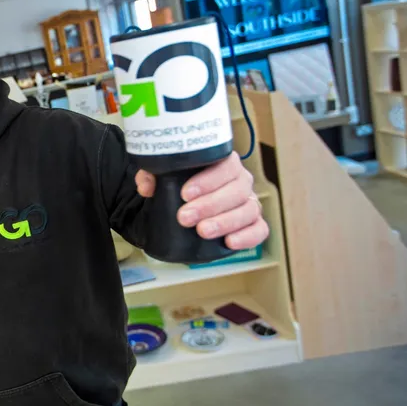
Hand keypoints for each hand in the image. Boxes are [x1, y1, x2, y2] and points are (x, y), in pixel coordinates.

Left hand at [135, 155, 267, 249]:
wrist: (185, 205)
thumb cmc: (180, 187)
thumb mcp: (162, 176)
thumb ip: (152, 174)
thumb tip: (147, 186)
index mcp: (223, 163)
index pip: (225, 165)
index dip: (207, 180)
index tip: (185, 194)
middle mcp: (241, 181)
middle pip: (236, 190)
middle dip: (210, 205)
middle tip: (185, 217)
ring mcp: (249, 203)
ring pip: (248, 210)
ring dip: (225, 222)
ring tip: (202, 231)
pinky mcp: (253, 224)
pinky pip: (260, 230)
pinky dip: (248, 236)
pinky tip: (229, 242)